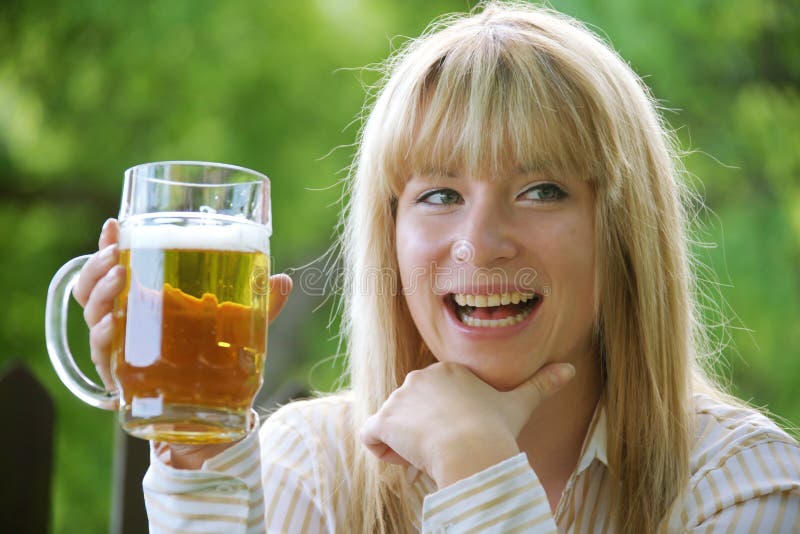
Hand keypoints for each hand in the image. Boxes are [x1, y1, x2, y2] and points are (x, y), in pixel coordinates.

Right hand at [72, 218, 293, 408]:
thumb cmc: (216, 356)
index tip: (114, 224)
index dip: (108, 244)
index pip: (116, 265)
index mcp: (145, 298)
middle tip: (118, 256)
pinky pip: (102, 354)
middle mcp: (125, 320)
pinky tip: (115, 324)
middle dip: (99, 267)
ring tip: (120, 279)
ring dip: (101, 294)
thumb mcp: (240, 325)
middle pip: (92, 287)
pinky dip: (105, 337)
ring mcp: (120, 347)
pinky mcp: (122, 376)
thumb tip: (284, 279)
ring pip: (92, 315)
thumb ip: (260, 303)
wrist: (211, 409)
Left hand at [359, 361, 574, 487]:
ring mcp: (399, 397)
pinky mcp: (383, 419)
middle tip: (448, 449)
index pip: (435, 400)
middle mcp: (420, 376)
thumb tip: (570, 369)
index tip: (462, 437)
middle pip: (412, 412)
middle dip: (424, 434)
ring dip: (406, 446)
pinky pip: (370, 436)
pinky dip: (382, 451)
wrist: (474, 450)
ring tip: (431, 455)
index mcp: (449, 370)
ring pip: (393, 426)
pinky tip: (406, 459)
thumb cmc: (497, 430)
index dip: (445, 424)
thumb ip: (541, 385)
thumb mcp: (520, 405)